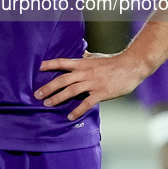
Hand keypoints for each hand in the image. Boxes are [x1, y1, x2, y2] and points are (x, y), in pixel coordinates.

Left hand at [34, 49, 149, 121]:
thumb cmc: (114, 62)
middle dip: (48, 87)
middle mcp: (85, 73)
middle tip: (36, 95)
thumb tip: (80, 53)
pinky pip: (86, 103)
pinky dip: (77, 110)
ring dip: (58, 98)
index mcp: (83, 63)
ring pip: (71, 91)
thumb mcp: (97, 57)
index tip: (36, 68)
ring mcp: (92, 83)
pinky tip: (69, 116)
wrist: (132, 66)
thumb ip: (86, 57)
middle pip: (62, 79)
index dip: (48, 65)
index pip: (61, 62)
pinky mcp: (101, 93)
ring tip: (48, 104)